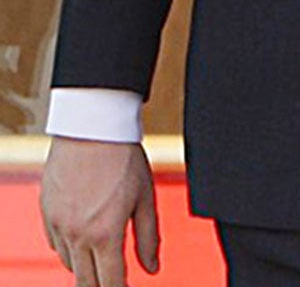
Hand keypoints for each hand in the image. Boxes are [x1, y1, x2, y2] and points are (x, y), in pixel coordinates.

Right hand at [40, 137, 158, 285]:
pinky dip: (69, 249)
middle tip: (112, 284)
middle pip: (84, 281)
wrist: (92, 129)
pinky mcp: (46, 213)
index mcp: (105, 234)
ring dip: (85, 267)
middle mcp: (77, 235)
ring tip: (101, 262)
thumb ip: (148, 237)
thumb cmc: (123, 158)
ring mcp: (58, 225)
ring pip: (69, 263)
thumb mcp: (146, 197)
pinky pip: (55, 244)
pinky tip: (82, 241)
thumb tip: (152, 268)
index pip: (110, 282)